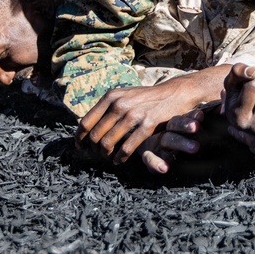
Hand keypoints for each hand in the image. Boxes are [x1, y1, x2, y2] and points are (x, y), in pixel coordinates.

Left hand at [75, 81, 198, 164]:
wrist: (174, 93)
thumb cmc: (146, 97)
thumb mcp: (124, 95)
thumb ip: (107, 106)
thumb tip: (86, 125)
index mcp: (111, 97)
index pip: (86, 122)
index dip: (80, 138)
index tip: (80, 147)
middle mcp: (119, 104)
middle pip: (95, 136)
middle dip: (94, 149)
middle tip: (98, 154)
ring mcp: (133, 115)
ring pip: (108, 143)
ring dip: (106, 155)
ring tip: (109, 158)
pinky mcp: (147, 125)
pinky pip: (126, 148)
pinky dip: (119, 158)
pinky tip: (119, 160)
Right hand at [139, 109, 205, 174]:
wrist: (137, 131)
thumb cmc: (173, 129)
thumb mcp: (190, 122)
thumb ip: (207, 113)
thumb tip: (224, 109)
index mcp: (175, 118)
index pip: (184, 113)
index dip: (192, 115)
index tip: (201, 115)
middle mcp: (164, 127)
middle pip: (175, 123)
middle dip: (186, 125)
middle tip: (197, 127)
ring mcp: (155, 140)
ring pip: (167, 139)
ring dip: (180, 143)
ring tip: (196, 147)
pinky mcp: (147, 153)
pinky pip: (149, 158)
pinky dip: (155, 163)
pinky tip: (164, 168)